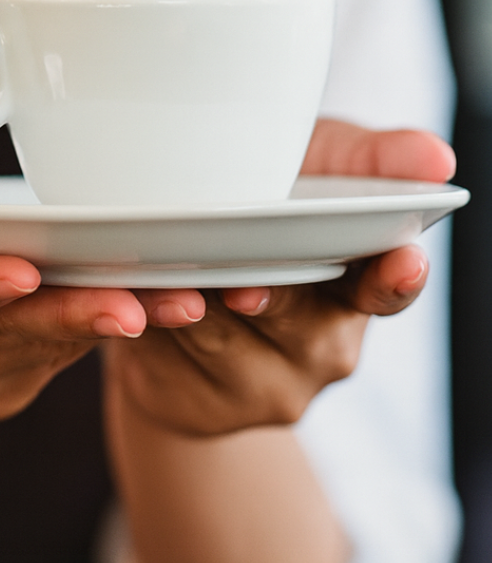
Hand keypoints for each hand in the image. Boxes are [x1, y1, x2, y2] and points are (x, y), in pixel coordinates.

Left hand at [106, 118, 456, 435]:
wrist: (175, 299)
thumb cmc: (252, 220)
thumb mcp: (304, 175)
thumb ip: (361, 162)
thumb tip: (434, 155)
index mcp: (350, 287)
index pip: (385, 289)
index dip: (393, 279)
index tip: (401, 261)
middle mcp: (320, 345)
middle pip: (293, 314)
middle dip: (266, 292)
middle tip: (244, 284)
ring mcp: (265, 385)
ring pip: (221, 337)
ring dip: (189, 304)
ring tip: (165, 280)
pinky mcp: (206, 407)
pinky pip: (169, 360)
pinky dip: (145, 325)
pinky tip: (128, 304)